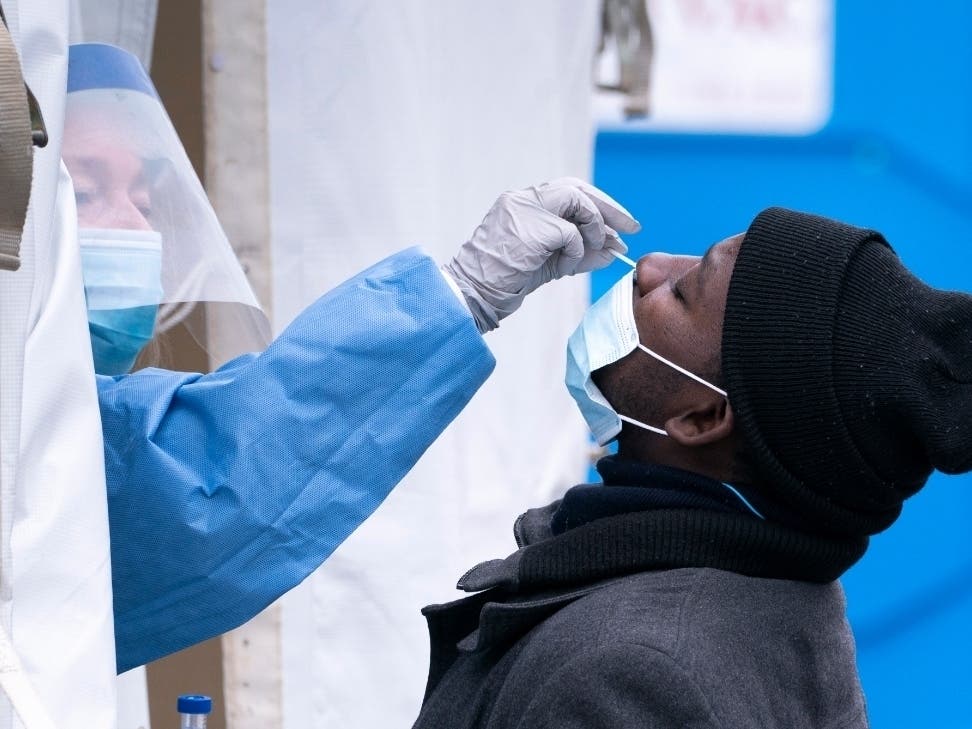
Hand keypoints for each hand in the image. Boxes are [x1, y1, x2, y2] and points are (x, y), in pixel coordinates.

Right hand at [443, 177, 640, 332]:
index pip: (570, 191)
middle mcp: (523, 198)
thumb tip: (614, 248)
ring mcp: (526, 208)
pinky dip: (576, 251)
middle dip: (610, 209)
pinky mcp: (532, 225)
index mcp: (524, 202)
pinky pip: (571, 233)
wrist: (475, 292)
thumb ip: (581, 252)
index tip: (621, 223)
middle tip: (631, 229)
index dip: (598, 205)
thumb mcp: (551, 263)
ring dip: (593, 228)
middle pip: (578, 189)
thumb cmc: (507, 280)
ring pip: (578, 202)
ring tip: (591, 251)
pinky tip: (565, 267)